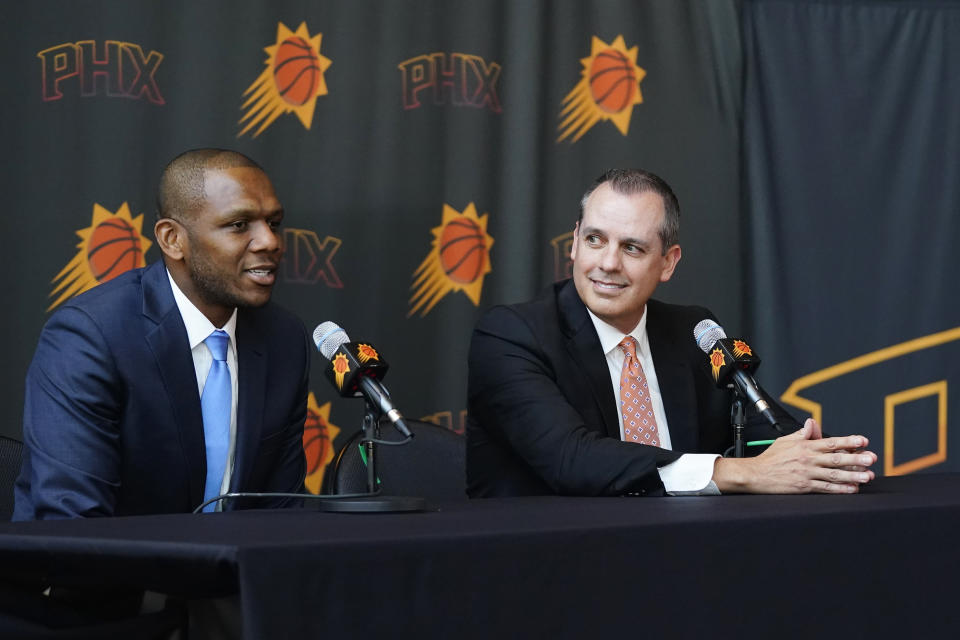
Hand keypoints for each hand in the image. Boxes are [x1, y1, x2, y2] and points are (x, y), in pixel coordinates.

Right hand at [713, 418, 876, 493]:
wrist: (756, 474)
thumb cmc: (770, 458)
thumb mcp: (785, 440)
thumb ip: (802, 434)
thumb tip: (812, 423)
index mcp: (804, 446)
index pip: (830, 442)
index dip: (848, 441)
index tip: (863, 441)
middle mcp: (808, 459)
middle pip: (836, 459)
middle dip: (856, 458)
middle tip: (872, 458)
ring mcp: (807, 474)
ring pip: (834, 474)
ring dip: (853, 475)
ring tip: (868, 476)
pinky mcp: (804, 486)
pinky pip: (826, 488)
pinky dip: (840, 489)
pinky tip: (852, 489)